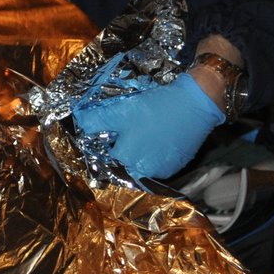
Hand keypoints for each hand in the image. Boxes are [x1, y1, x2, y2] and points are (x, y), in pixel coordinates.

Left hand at [72, 72, 223, 178]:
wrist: (194, 102)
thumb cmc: (154, 108)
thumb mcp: (120, 111)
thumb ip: (96, 119)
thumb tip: (80, 121)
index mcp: (127, 160)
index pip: (110, 157)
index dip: (110, 144)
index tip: (113, 134)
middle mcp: (145, 171)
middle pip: (127, 162)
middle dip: (126, 148)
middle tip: (131, 129)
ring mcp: (164, 169)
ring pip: (144, 162)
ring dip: (141, 151)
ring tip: (145, 131)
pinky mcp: (178, 164)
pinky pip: (160, 161)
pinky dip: (157, 151)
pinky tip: (158, 136)